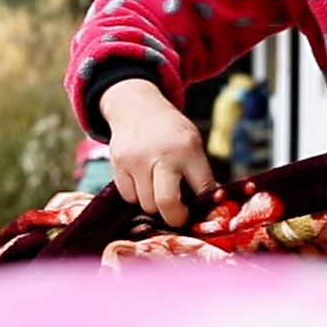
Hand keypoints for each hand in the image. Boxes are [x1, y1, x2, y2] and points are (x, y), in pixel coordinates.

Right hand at [99, 79, 216, 226]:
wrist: (136, 108)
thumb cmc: (171, 133)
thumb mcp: (192, 143)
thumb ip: (199, 173)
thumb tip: (208, 207)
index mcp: (189, 149)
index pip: (202, 189)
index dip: (203, 207)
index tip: (200, 212)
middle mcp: (163, 154)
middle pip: (167, 203)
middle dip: (175, 218)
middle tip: (178, 216)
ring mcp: (138, 160)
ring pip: (146, 205)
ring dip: (154, 205)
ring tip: (159, 190)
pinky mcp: (118, 165)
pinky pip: (129, 198)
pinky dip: (137, 197)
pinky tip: (142, 182)